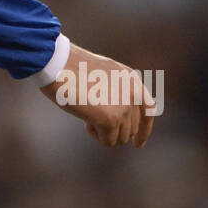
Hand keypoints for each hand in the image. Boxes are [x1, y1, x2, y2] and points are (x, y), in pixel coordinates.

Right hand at [38, 42, 155, 147]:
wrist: (58, 63)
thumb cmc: (71, 68)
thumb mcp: (102, 74)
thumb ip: (116, 92)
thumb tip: (119, 121)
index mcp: (132, 79)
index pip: (149, 110)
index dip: (144, 130)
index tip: (137, 144)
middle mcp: (133, 93)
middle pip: (132, 128)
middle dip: (114, 130)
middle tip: (92, 117)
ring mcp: (124, 106)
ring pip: (121, 138)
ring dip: (104, 132)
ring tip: (87, 114)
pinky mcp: (111, 119)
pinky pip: (108, 141)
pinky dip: (95, 135)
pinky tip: (85, 120)